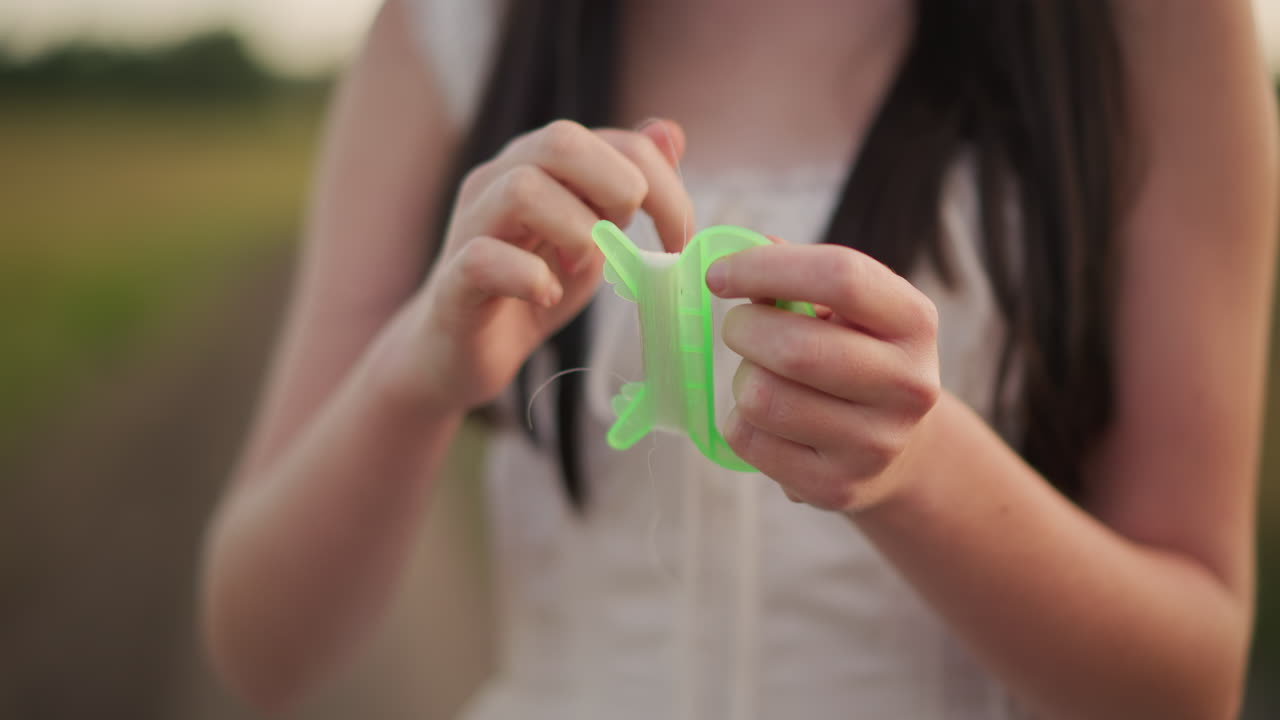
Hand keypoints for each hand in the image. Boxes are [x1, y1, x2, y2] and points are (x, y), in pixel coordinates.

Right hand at [393, 118, 692, 411]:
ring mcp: (472, 224)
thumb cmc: (532, 287)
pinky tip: (547, 297)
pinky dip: (529, 278)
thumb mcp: (595, 236)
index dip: (662, 185)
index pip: (613, 140)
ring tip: (581, 268)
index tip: (680, 239)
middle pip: (561, 141)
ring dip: (575, 232)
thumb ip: (627, 188)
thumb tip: (671, 133)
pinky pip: (484, 258)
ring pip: (522, 189)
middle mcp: (501, 179)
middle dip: (617, 188)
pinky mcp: (454, 277)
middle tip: (627, 239)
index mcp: (542, 164)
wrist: (463, 349)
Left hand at [706, 243, 940, 511]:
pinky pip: (749, 440)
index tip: (720, 274)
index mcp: (915, 322)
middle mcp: (908, 385)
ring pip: (763, 398)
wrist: (899, 448)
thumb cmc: (856, 355)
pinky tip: (765, 417)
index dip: (767, 267)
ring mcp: (875, 444)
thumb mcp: (850, 309)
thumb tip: (739, 250)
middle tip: (738, 327)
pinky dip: (739, 420)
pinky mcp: (836, 487)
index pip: (841, 276)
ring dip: (742, 378)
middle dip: (744, 329)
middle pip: (795, 348)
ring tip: (760, 374)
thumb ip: (798, 274)